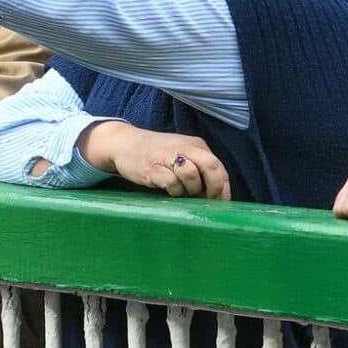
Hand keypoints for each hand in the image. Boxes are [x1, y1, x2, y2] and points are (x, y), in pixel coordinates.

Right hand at [79, 122, 230, 199]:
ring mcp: (168, 156)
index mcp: (196, 145)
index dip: (223, 188)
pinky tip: (167, 189)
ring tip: (181, 191)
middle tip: (206, 202)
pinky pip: (171, 182)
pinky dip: (173, 190)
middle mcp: (185, 147)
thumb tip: (217, 196)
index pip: (219, 167)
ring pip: (192, 175)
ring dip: (190, 190)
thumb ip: (199, 170)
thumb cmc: (156, 154)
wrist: (124, 143)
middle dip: (214, 189)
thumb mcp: (182, 155)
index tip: (219, 204)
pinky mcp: (152, 168)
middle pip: (211, 167)